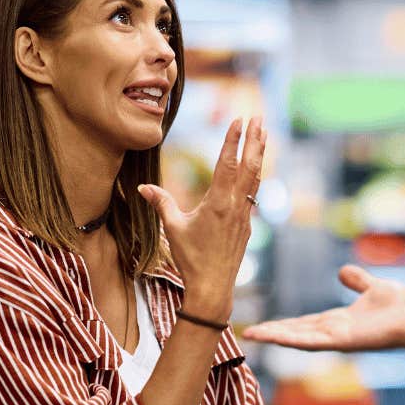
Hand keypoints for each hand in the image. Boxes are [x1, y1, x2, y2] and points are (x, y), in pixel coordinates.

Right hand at [139, 117, 264, 322]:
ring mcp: (245, 214)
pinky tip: (257, 167)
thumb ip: (161, 203)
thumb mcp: (173, 228)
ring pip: (255, 177)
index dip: (233, 140)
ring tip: (263, 134)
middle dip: (254, 140)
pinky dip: (256, 175)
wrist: (213, 287)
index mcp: (218, 203)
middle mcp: (236, 205)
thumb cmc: (191, 259)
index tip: (239, 120)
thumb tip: (141, 187)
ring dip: (259, 154)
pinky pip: (254, 192)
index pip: (227, 164)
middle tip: (258, 117)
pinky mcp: (248, 223)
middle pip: (249, 166)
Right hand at [242, 264, 404, 351]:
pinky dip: (291, 339)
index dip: (283, 324)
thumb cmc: (400, 305)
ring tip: (251, 334)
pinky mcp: (342, 342)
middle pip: (296, 332)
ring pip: (298, 338)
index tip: (263, 325)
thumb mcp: (372, 287)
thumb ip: (357, 280)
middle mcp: (334, 333)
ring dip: (275, 336)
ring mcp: (336, 339)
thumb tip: (343, 271)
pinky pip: (312, 341)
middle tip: (247, 332)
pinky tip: (273, 336)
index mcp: (338, 322)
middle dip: (272, 333)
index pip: (304, 323)